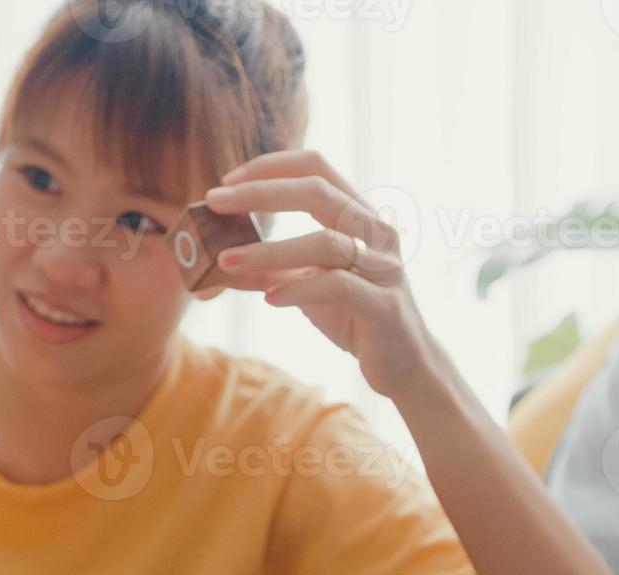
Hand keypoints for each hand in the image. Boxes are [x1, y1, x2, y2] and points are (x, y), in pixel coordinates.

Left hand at [204, 150, 436, 398]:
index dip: (270, 166)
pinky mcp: (384, 306)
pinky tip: (269, 297)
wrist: (403, 363)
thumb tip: (216, 261)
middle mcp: (376, 231)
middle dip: (261, 193)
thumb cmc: (353, 316)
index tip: (227, 182)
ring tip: (226, 261)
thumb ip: (269, 269)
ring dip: (269, 250)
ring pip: (325, 242)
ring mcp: (384, 267)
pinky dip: (298, 288)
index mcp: (358, 215)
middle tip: (215, 203)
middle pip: (317, 191)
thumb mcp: (305, 286)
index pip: (316, 167)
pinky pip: (338, 287)